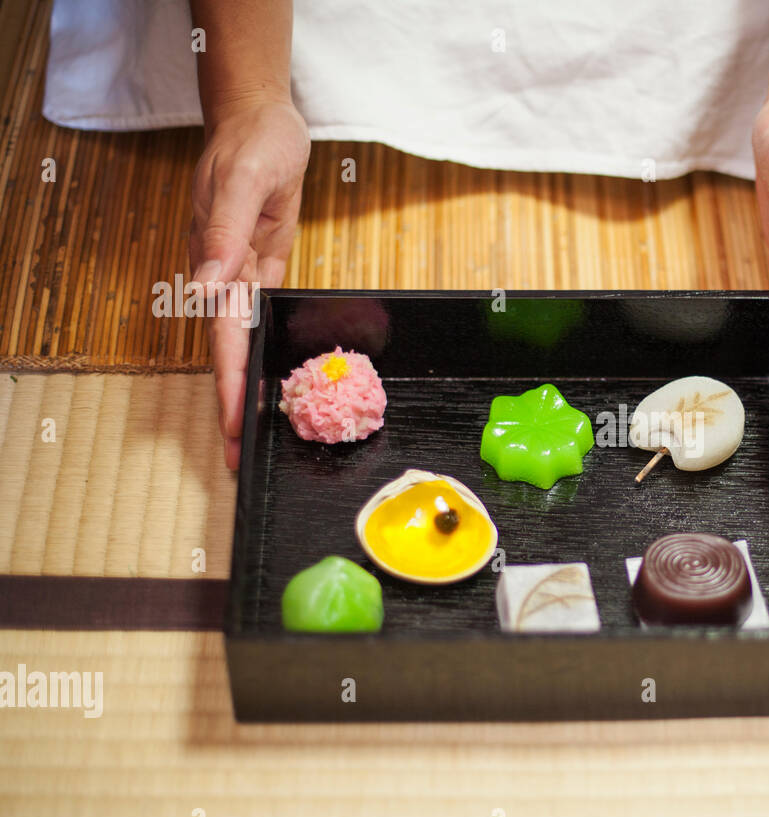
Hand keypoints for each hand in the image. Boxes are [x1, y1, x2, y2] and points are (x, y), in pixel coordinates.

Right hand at [189, 97, 309, 467]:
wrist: (261, 117)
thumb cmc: (252, 143)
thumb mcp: (242, 181)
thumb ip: (223, 233)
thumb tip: (207, 288)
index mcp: (216, 264)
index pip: (222, 339)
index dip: (228, 386)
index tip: (231, 428)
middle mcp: (226, 276)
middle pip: (230, 353)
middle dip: (233, 405)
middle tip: (239, 457)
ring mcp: (243, 273)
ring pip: (244, 343)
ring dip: (247, 388)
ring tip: (253, 434)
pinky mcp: (263, 266)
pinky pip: (261, 319)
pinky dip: (263, 353)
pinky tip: (270, 380)